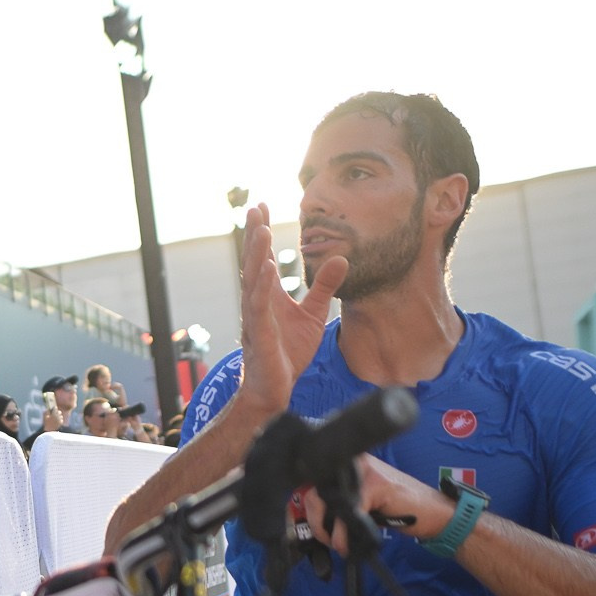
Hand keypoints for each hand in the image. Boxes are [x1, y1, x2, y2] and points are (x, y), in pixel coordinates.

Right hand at [41, 402, 65, 431]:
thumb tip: (48, 409)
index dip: (54, 408)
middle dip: (57, 412)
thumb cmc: (46, 424)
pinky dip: (60, 420)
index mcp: (53, 414)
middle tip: (55, 413)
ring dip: (59, 416)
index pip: (55, 408)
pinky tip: (57, 422)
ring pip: (61, 416)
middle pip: (59, 412)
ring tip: (56, 418)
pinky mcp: (61, 423)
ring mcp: (60, 419)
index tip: (53, 408)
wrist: (50, 431)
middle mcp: (58, 416)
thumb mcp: (44, 417)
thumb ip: (46, 412)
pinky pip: (61, 420)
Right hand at [236, 202, 344, 417]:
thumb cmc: (288, 353)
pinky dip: (261, 285)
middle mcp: (257, 302)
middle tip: (254, 208)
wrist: (275, 389)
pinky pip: (258, 306)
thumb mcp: (313, 315)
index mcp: (268, 296)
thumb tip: (342, 258)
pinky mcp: (259, 334)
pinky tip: (266, 267)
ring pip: (253, 280)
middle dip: (254, 235)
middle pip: (253, 262)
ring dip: (256, 254)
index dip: (262, 234)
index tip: (261, 206)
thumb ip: (324, 288)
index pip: (263, 258)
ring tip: (262, 229)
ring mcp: (255, 317)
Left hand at [297, 453, 451, 554]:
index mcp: (349, 464)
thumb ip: (339, 505)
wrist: (435, 512)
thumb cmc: (397, 509)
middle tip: (328, 541)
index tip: (315, 527)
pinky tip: (353, 545)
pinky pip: (350, 512)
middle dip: (317, 522)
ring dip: (330, 531)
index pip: (314, 480)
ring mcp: (366, 472)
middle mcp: (354, 462)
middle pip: (316, 490)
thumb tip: (313, 520)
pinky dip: (348, 534)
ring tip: (341, 546)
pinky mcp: (377, 486)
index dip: (310, 506)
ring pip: (330, 501)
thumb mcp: (362, 505)